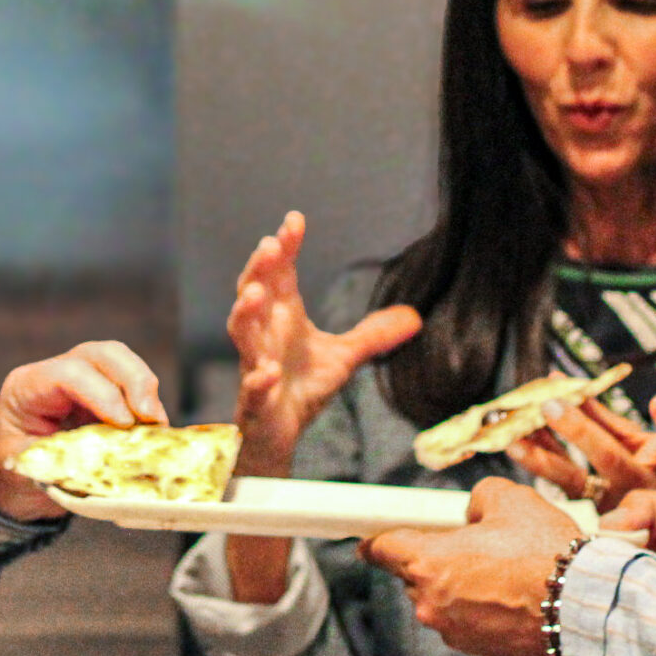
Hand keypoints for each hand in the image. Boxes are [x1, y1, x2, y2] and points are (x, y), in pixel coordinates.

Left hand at [0, 340, 167, 520]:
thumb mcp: (23, 471)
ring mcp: (81, 381)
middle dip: (133, 379)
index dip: (101, 393)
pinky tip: (155, 432)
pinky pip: (131, 386)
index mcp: (25, 389)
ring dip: (145, 390)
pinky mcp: (102, 394)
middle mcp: (54, 375)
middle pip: (100, 354)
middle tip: (150, 416)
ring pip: (121, 362)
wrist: (7, 475)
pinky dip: (147, 406)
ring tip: (157, 426)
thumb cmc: (9, 470)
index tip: (124, 423)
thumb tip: (101, 467)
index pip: (67, 373)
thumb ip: (60, 465)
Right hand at [230, 211, 421, 477]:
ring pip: (242, 335)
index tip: (295, 220)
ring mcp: (256, 366)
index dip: (286, 247)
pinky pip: (253, 388)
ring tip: (254, 294)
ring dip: (245, 314)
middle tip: (269, 246)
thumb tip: (414, 316)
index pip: (281, 274)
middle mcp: (265, 335)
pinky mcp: (256, 401)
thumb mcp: (344, 357)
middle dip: (258, 270)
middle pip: (253, 294)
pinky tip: (268, 371)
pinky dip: (259, 380)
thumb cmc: (303, 388)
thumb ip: (372, 334)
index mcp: (283, 317)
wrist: (281, 434)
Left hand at [359, 478, 582, 655]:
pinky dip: (479, 607)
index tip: (371, 537)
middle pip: (414, 573)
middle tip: (470, 542)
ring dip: (459, 584)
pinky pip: (466, 620)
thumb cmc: (544, 551)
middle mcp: (430, 602)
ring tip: (502, 569)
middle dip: (435, 557)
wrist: (582, 606)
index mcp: (428, 562)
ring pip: (441, 598)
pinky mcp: (477, 650)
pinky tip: (511, 594)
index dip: (375, 538)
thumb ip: (477, 499)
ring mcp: (453, 630)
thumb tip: (472, 515)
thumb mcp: (508, 498)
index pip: (380, 549)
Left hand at [505, 391, 655, 512]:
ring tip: (515, 435)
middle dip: (579, 430)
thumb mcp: (635, 440)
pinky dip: (537, 462)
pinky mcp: (591, 517)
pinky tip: (515, 446)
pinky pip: (560, 488)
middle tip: (550, 405)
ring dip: (543, 454)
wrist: (650, 524)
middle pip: (612, 458)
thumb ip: (603, 416)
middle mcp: (644, 487)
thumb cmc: (642, 468)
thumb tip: (561, 382)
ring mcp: (616, 507)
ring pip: (576, 481)